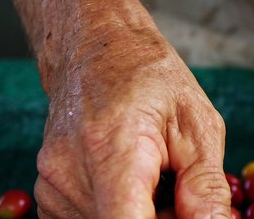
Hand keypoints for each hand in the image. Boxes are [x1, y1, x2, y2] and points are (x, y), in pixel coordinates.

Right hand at [33, 33, 231, 217]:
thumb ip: (205, 186)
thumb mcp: (198, 125)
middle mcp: (69, 175)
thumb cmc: (151, 81)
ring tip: (159, 181)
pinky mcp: (48, 198)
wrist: (97, 51)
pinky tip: (137, 187)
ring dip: (145, 217)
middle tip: (183, 194)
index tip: (185, 214)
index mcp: (110, 151)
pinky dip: (123, 214)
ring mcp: (52, 189)